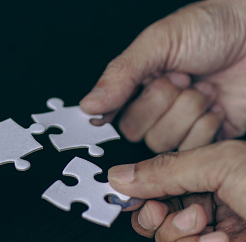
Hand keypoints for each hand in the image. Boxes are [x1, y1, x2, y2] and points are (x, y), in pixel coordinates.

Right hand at [80, 0, 245, 152]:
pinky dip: (206, 126)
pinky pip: (190, 150)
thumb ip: (121, 74)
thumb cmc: (214, 27)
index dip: (115, 113)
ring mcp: (179, 123)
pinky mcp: (204, 137)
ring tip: (202, 87)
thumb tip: (89, 104)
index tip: (121, 107)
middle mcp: (154, 106)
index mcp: (136, 83)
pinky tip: (215, 104)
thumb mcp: (158, 42)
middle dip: (161, 104)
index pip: (110, 113)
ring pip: (161, 143)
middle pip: (134, 132)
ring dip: (187, 112)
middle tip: (179, 79)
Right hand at [108, 140, 245, 241]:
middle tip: (158, 208)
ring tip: (198, 221)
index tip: (124, 187)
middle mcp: (210, 206)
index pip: (157, 182)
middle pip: (153, 214)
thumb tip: (121, 175)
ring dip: (173, 232)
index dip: (138, 186)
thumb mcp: (222, 164)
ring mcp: (213, 239)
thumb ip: (167, 169)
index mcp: (210, 176)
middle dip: (150, 212)